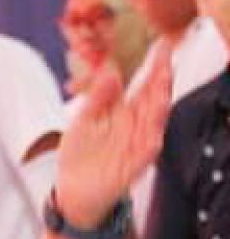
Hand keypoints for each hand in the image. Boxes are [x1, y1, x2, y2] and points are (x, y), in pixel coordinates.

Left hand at [55, 50, 170, 227]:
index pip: (145, 87)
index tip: (162, 47)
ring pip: (153, 126)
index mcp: (125, 115)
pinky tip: (154, 134)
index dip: (155, 68)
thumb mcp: (83, 121)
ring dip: (158, 110)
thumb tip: (112, 72)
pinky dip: (149, 144)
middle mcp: (136, 128)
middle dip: (160, 83)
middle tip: (166, 63)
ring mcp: (136, 148)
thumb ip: (97, 98)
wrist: (72, 192)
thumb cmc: (80, 155)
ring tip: (161, 91)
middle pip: (153, 102)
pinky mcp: (132, 168)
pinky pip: (144, 156)